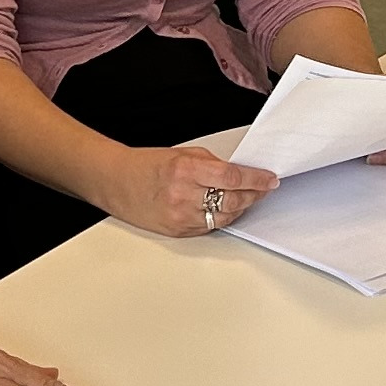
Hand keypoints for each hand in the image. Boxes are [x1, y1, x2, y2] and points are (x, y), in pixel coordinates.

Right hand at [113, 139, 280, 239]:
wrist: (116, 183)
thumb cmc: (146, 166)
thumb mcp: (182, 154)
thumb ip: (212, 164)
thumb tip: (239, 173)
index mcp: (185, 171)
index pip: (232, 176)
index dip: (256, 178)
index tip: (269, 178)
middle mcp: (183, 196)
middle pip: (233, 200)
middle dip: (254, 194)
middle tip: (264, 188)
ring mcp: (180, 217)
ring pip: (225, 217)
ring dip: (241, 207)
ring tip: (248, 198)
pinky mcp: (178, 231)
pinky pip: (210, 227)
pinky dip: (222, 217)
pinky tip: (228, 209)